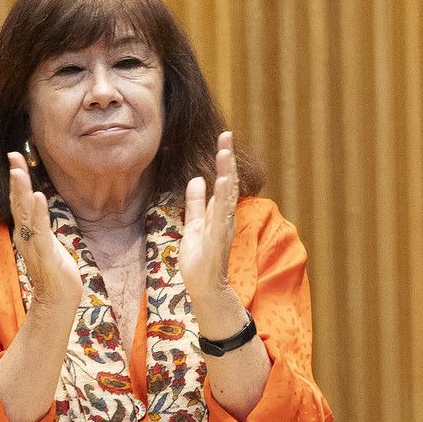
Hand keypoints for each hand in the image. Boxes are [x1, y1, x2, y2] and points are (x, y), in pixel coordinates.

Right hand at [7, 151, 83, 309]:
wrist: (58, 298)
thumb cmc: (55, 271)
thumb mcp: (48, 241)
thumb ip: (41, 225)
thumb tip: (40, 208)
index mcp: (27, 229)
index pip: (20, 199)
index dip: (18, 178)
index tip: (15, 156)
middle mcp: (25, 234)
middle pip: (18, 201)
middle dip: (16, 177)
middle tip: (13, 155)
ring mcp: (32, 243)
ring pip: (25, 213)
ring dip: (22, 191)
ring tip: (18, 172)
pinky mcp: (43, 253)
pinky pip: (40, 230)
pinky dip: (39, 213)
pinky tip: (39, 197)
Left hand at [179, 132, 245, 330]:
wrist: (204, 286)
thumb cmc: (200, 258)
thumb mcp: (193, 224)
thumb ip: (196, 203)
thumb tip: (196, 180)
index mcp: (219, 211)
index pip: (224, 180)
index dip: (223, 159)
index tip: (223, 137)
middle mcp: (225, 216)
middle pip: (229, 182)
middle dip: (227, 159)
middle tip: (226, 135)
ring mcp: (223, 227)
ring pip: (227, 196)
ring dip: (226, 173)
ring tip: (224, 153)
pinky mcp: (218, 238)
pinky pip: (221, 214)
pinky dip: (223, 198)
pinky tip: (222, 182)